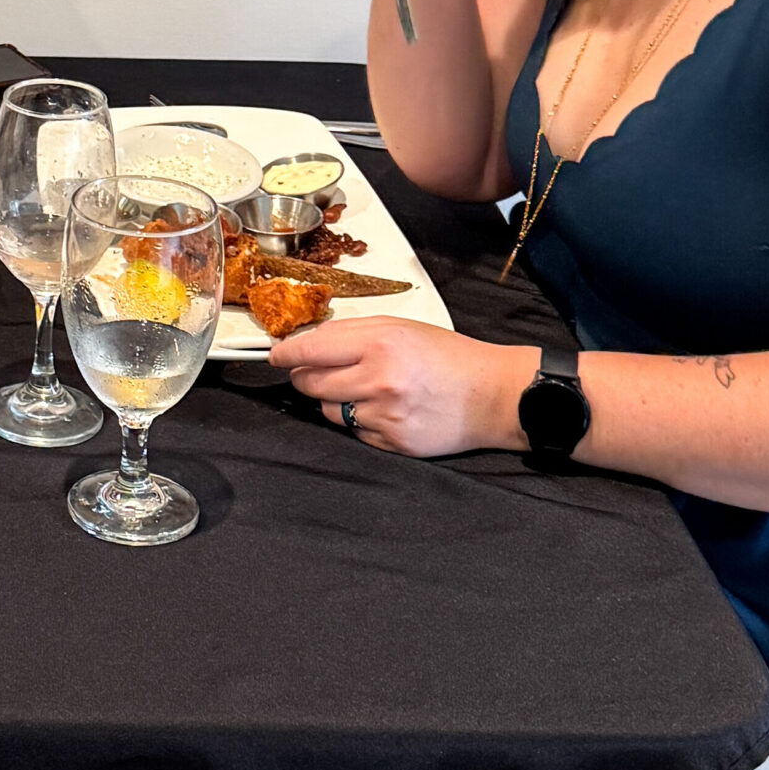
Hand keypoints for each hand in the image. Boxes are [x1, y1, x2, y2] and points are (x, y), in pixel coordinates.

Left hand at [269, 316, 534, 457]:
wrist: (494, 396)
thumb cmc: (449, 356)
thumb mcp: (401, 327)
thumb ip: (351, 332)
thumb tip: (307, 342)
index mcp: (379, 344)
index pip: (310, 350)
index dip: (284, 354)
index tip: (274, 356)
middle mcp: (378, 380)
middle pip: (310, 384)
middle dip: (306, 377)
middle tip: (318, 371)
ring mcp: (385, 415)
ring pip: (329, 411)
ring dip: (335, 400)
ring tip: (365, 389)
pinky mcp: (392, 442)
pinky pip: (354, 432)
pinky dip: (360, 421)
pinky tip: (384, 410)